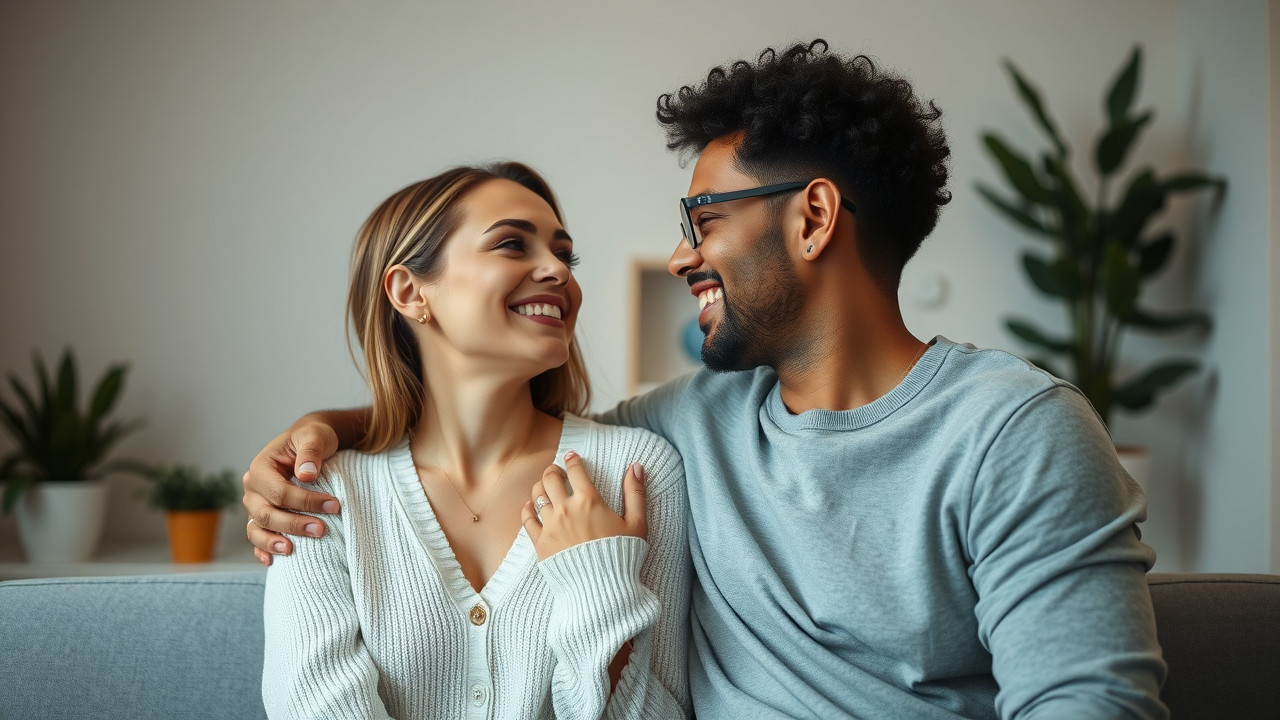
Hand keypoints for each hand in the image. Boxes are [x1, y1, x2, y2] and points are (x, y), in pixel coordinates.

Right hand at [244, 418, 341, 565]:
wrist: (310, 443)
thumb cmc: (313, 438)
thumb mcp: (314, 436)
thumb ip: (311, 452)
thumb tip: (306, 475)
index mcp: (261, 468)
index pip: (279, 492)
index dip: (305, 502)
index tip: (334, 505)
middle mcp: (252, 488)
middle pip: (266, 513)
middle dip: (294, 524)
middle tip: (322, 530)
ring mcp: (254, 504)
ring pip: (256, 528)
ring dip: (273, 541)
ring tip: (292, 550)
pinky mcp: (261, 516)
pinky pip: (256, 536)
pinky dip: (262, 549)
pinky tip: (272, 561)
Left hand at [521, 451, 646, 560]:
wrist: (600, 590)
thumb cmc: (621, 557)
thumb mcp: (637, 524)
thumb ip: (635, 493)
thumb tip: (635, 467)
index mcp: (589, 501)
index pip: (575, 470)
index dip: (572, 460)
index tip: (571, 456)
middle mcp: (566, 510)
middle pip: (550, 478)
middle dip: (553, 470)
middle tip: (557, 472)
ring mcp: (551, 526)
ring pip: (537, 495)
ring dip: (540, 487)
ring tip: (545, 487)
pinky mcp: (540, 543)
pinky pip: (527, 518)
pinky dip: (528, 509)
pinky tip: (531, 506)